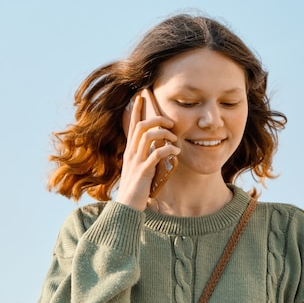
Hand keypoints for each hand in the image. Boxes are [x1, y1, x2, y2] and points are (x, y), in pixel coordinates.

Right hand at [116, 95, 179, 209]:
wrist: (127, 206)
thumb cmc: (136, 188)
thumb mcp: (140, 168)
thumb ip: (147, 156)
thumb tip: (159, 148)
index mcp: (130, 151)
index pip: (133, 125)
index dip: (137, 109)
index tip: (142, 96)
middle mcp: (131, 153)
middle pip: (141, 126)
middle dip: (157, 119)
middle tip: (171, 122)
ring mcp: (137, 162)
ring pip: (147, 136)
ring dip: (164, 133)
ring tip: (175, 138)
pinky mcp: (144, 172)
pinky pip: (156, 155)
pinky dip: (168, 149)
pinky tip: (176, 151)